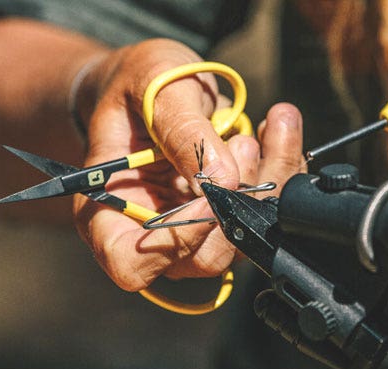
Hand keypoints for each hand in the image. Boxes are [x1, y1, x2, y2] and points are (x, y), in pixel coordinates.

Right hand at [72, 39, 302, 290]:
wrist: (153, 86)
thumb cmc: (137, 85)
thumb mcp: (151, 85)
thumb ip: (182, 129)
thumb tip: (222, 177)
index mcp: (106, 212)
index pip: (131, 264)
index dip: (174, 241)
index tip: (208, 194)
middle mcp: (150, 234)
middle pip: (203, 259)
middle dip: (236, 206)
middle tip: (243, 144)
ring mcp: (194, 231)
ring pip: (244, 237)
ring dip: (268, 183)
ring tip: (270, 125)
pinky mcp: (228, 217)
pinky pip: (265, 214)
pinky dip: (281, 172)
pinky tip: (276, 130)